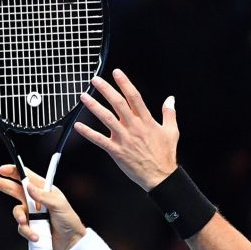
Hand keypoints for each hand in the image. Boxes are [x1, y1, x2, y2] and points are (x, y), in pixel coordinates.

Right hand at [0, 165, 84, 249]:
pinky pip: (21, 228)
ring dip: (20, 219)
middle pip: (13, 189)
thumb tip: (29, 186)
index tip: (2, 170)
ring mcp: (31, 214)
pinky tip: (37, 237)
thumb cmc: (69, 221)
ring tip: (26, 224)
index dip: (13, 171)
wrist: (71, 243)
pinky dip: (27, 232)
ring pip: (16, 212)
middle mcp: (35, 200)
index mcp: (43, 190)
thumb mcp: (59, 205)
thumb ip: (44, 196)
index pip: (26, 176)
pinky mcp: (30, 227)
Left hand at [75, 68, 178, 189]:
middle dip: (105, 89)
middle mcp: (134, 127)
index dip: (124, 83)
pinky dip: (88, 133)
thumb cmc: (165, 156)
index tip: (116, 73)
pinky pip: (100, 140)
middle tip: (95, 80)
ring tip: (84, 96)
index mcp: (146, 121)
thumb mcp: (172, 132)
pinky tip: (78, 126)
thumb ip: (169, 113)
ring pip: (106, 118)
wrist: (160, 177)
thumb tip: (170, 100)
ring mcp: (124, 139)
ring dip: (94, 106)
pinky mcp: (117, 151)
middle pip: (118, 103)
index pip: (134, 97)